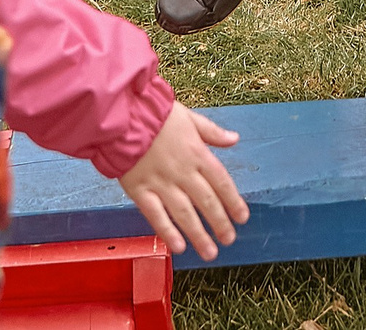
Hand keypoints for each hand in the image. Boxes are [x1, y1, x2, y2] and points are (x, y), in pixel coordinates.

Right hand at [118, 103, 246, 260]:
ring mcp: (161, 183)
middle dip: (220, 223)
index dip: (233, 202)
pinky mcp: (139, 190)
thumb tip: (234, 139)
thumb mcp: (189, 117)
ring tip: (210, 252)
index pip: (221, 182)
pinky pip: (156, 215)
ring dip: (199, 234)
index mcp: (197, 153)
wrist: (123, 116)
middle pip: (206, 201)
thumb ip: (212, 132)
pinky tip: (179, 246)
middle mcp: (182, 171)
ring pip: (185, 213)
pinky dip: (168, 232)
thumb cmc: (155, 114)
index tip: (242, 217)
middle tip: (229, 239)